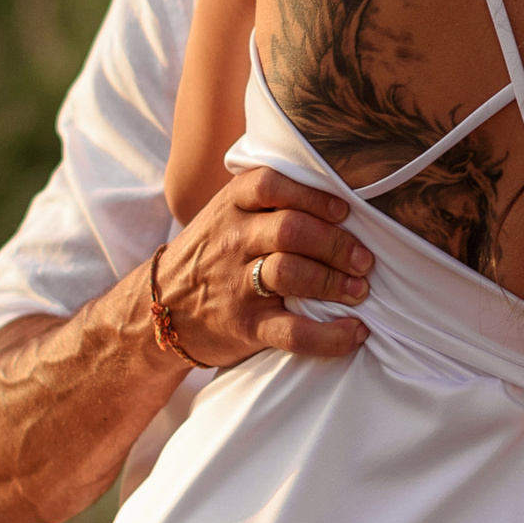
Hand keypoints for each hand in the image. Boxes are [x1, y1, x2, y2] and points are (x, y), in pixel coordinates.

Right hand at [155, 167, 373, 367]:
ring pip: (291, 274)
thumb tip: (335, 189)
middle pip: (291, 230)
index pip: (272, 186)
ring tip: (359, 289)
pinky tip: (355, 332)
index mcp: (230, 206)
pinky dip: (330, 336)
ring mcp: (236, 285)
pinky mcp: (244, 326)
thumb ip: (265, 198)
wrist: (160, 308)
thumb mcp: (223, 214)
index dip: (314, 197)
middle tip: (363, 259)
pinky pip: (292, 332)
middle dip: (336, 244)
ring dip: (335, 282)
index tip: (344, 211)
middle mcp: (232, 241)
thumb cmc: (209, 255)